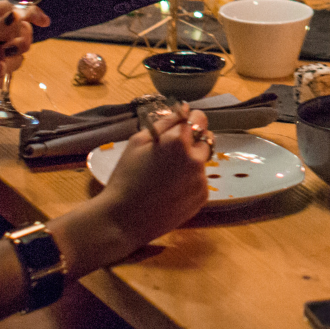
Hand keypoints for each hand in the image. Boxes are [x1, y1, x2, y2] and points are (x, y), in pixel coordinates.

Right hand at [95, 108, 213, 245]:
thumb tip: (184, 109)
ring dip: (191, 162)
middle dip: (192, 141)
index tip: (182, 124)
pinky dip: (190, 181)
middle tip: (171, 153)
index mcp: (179, 141)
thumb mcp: (138, 142)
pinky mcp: (202, 198)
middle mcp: (196, 159)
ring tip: (167, 175)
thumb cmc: (126, 177)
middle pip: (205, 139)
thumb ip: (164, 122)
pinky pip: (200, 181)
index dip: (190, 119)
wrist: (124, 219)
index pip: (199, 118)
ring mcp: (201, 180)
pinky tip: (171, 189)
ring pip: (202, 161)